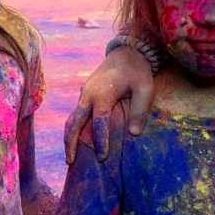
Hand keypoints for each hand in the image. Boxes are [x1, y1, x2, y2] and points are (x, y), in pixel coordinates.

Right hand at [64, 47, 153, 163]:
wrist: (127, 52)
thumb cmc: (138, 71)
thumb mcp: (145, 89)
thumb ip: (140, 111)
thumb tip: (134, 134)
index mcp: (103, 94)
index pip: (99, 122)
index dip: (100, 140)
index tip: (102, 157)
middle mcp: (88, 95)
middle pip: (74, 122)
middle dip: (71, 143)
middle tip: (70, 162)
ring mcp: (84, 94)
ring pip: (72, 119)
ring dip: (69, 137)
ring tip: (70, 156)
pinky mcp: (85, 94)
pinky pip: (77, 113)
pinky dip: (75, 128)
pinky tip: (77, 139)